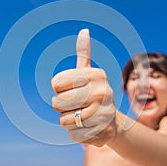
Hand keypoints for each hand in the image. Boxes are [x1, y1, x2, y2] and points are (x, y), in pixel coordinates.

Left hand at [51, 29, 116, 146]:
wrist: (110, 120)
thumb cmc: (92, 93)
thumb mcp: (87, 72)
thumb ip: (84, 52)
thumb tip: (84, 30)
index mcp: (96, 74)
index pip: (55, 83)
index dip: (58, 88)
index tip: (71, 88)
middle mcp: (103, 92)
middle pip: (57, 102)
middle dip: (61, 106)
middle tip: (76, 104)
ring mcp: (104, 114)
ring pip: (63, 120)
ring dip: (67, 120)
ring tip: (82, 115)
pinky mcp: (102, 133)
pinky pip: (73, 135)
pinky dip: (75, 133)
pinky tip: (88, 128)